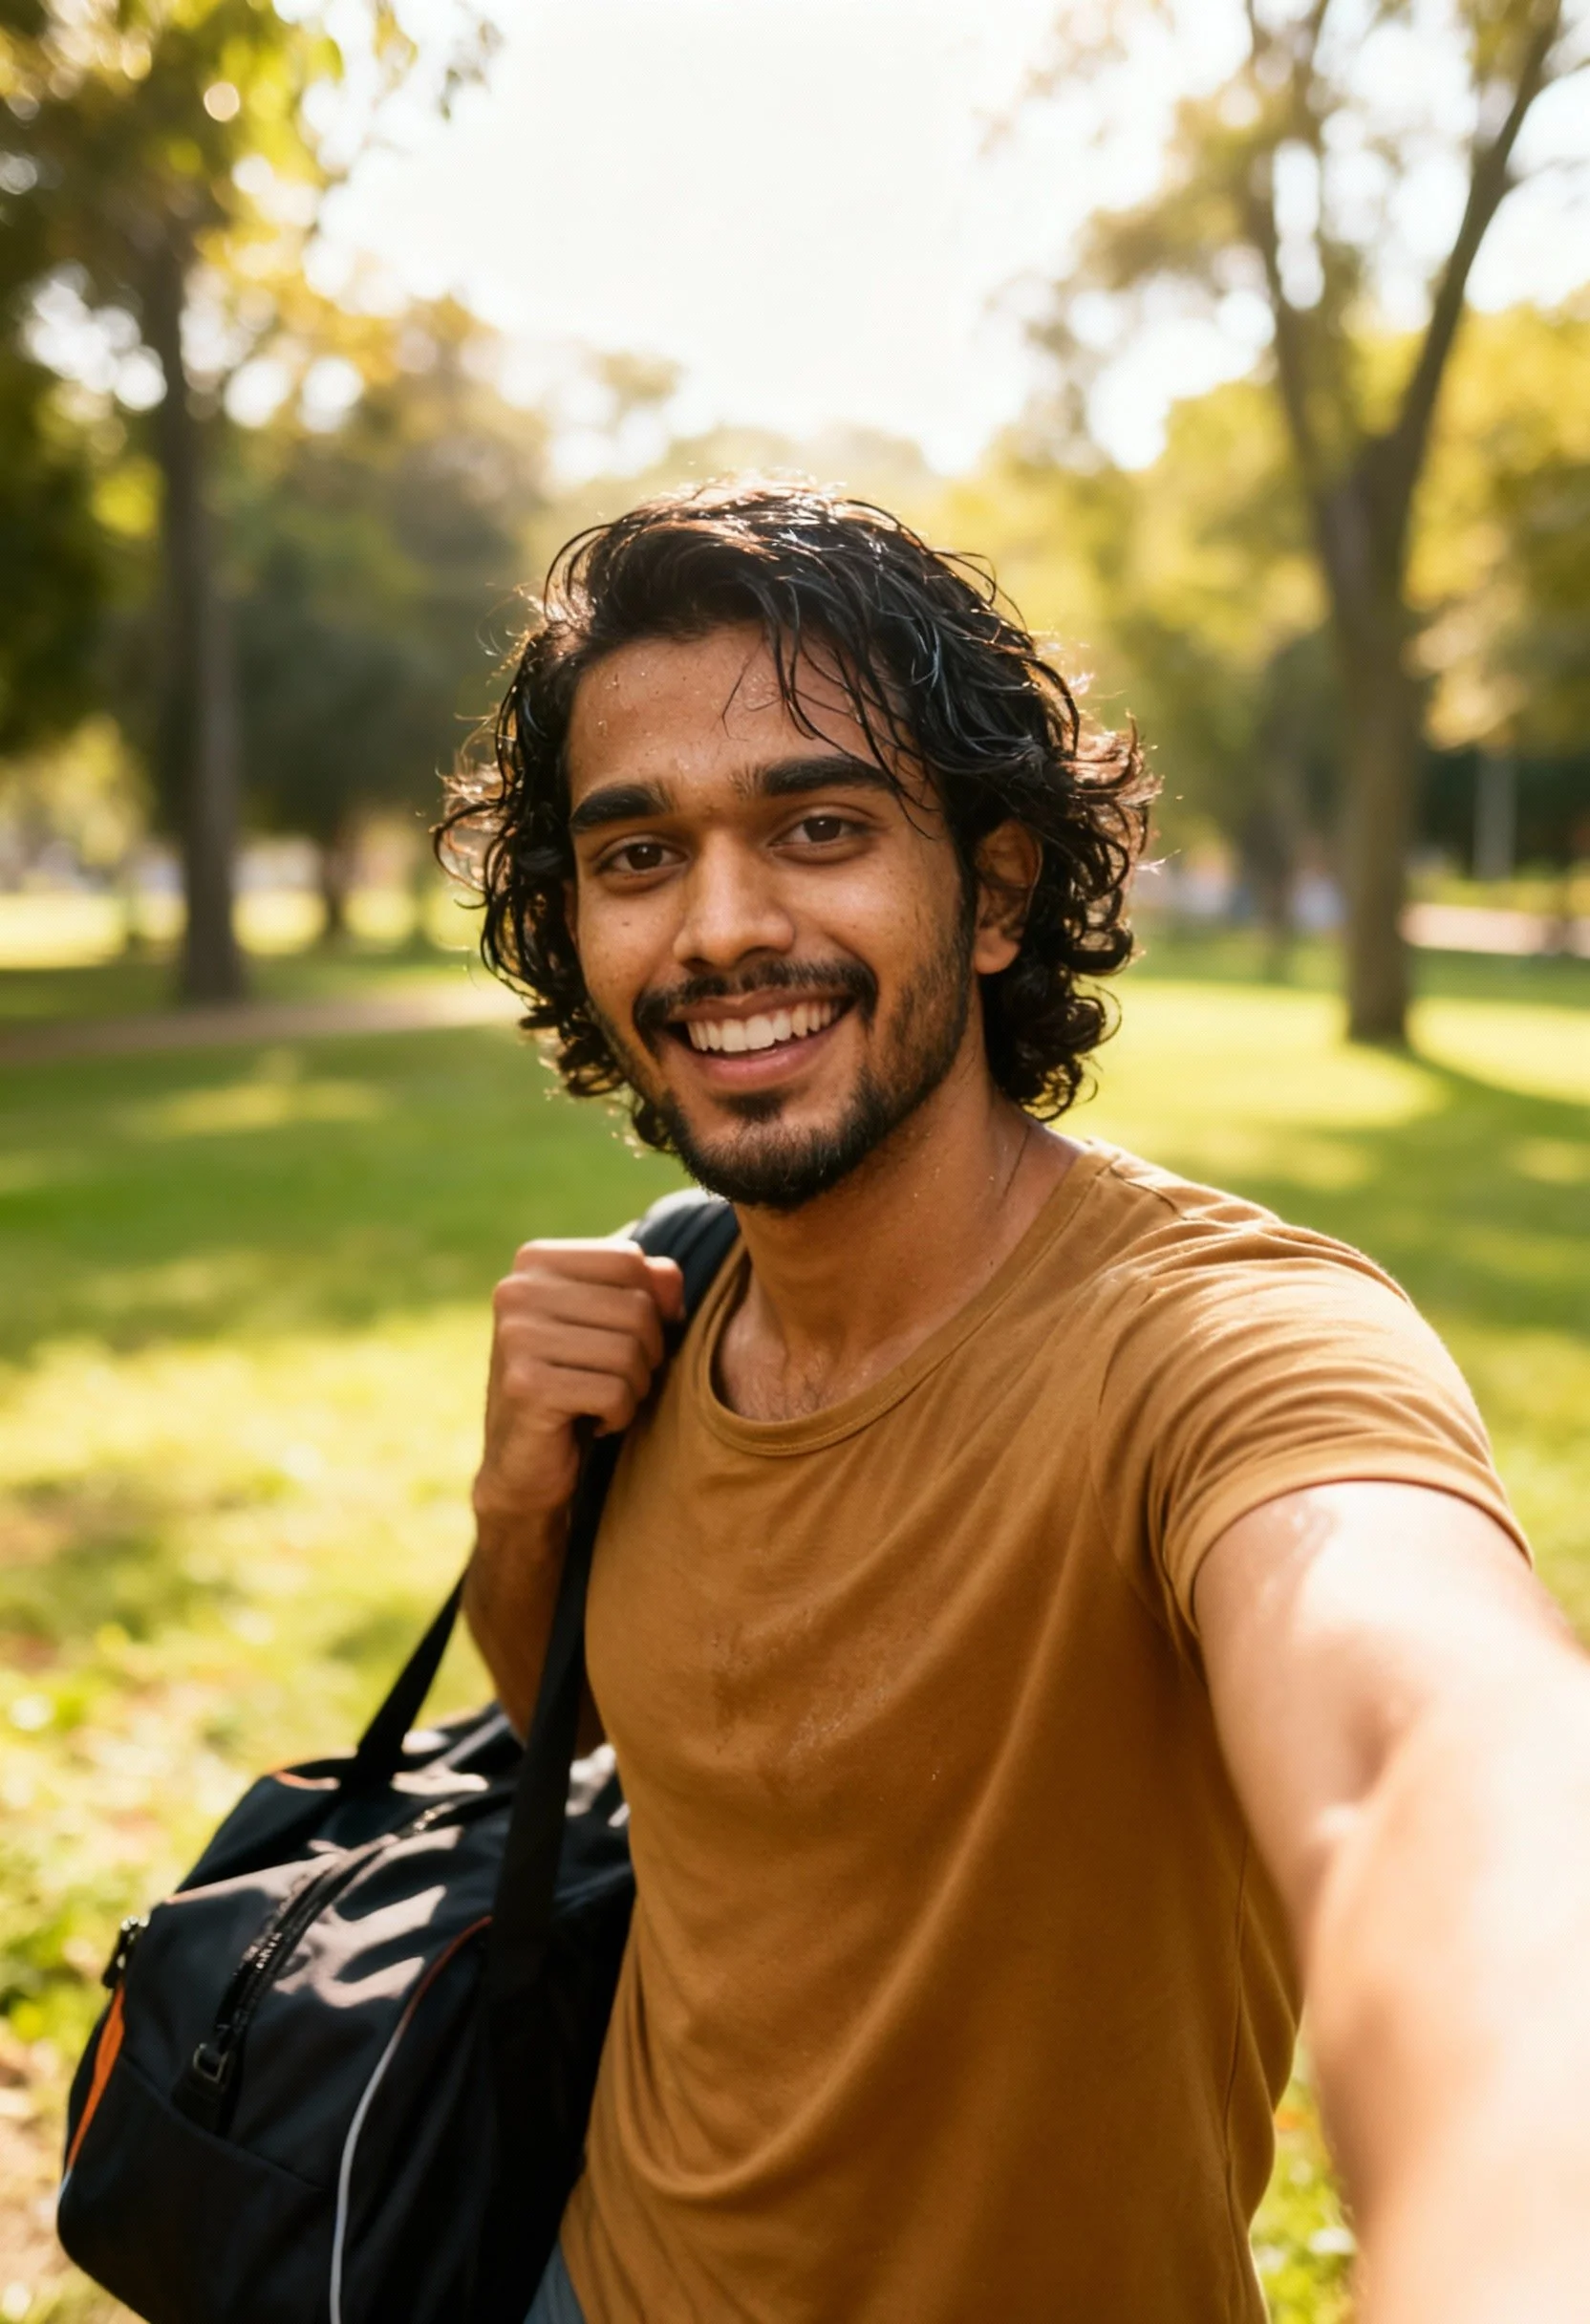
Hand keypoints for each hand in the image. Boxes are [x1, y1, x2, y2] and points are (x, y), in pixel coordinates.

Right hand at [473, 1236, 685, 1533]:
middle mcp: (517, 1290)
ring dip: (633, 1387)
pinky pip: (614, 1392)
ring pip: (630, 1351)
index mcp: (535, 1261)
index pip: (630, 1259)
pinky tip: (591, 1421)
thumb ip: (646, 1287)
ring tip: (602, 1399)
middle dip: (646, 1353)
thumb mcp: (612, 1325)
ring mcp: (516, 1337)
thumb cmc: (578, 1381)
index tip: (622, 1339)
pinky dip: (619, 1415)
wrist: (525, 1463)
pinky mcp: (525, 1386)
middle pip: (637, 1306)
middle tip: (614, 1379)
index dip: (651, 1305)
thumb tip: (669, 1277)